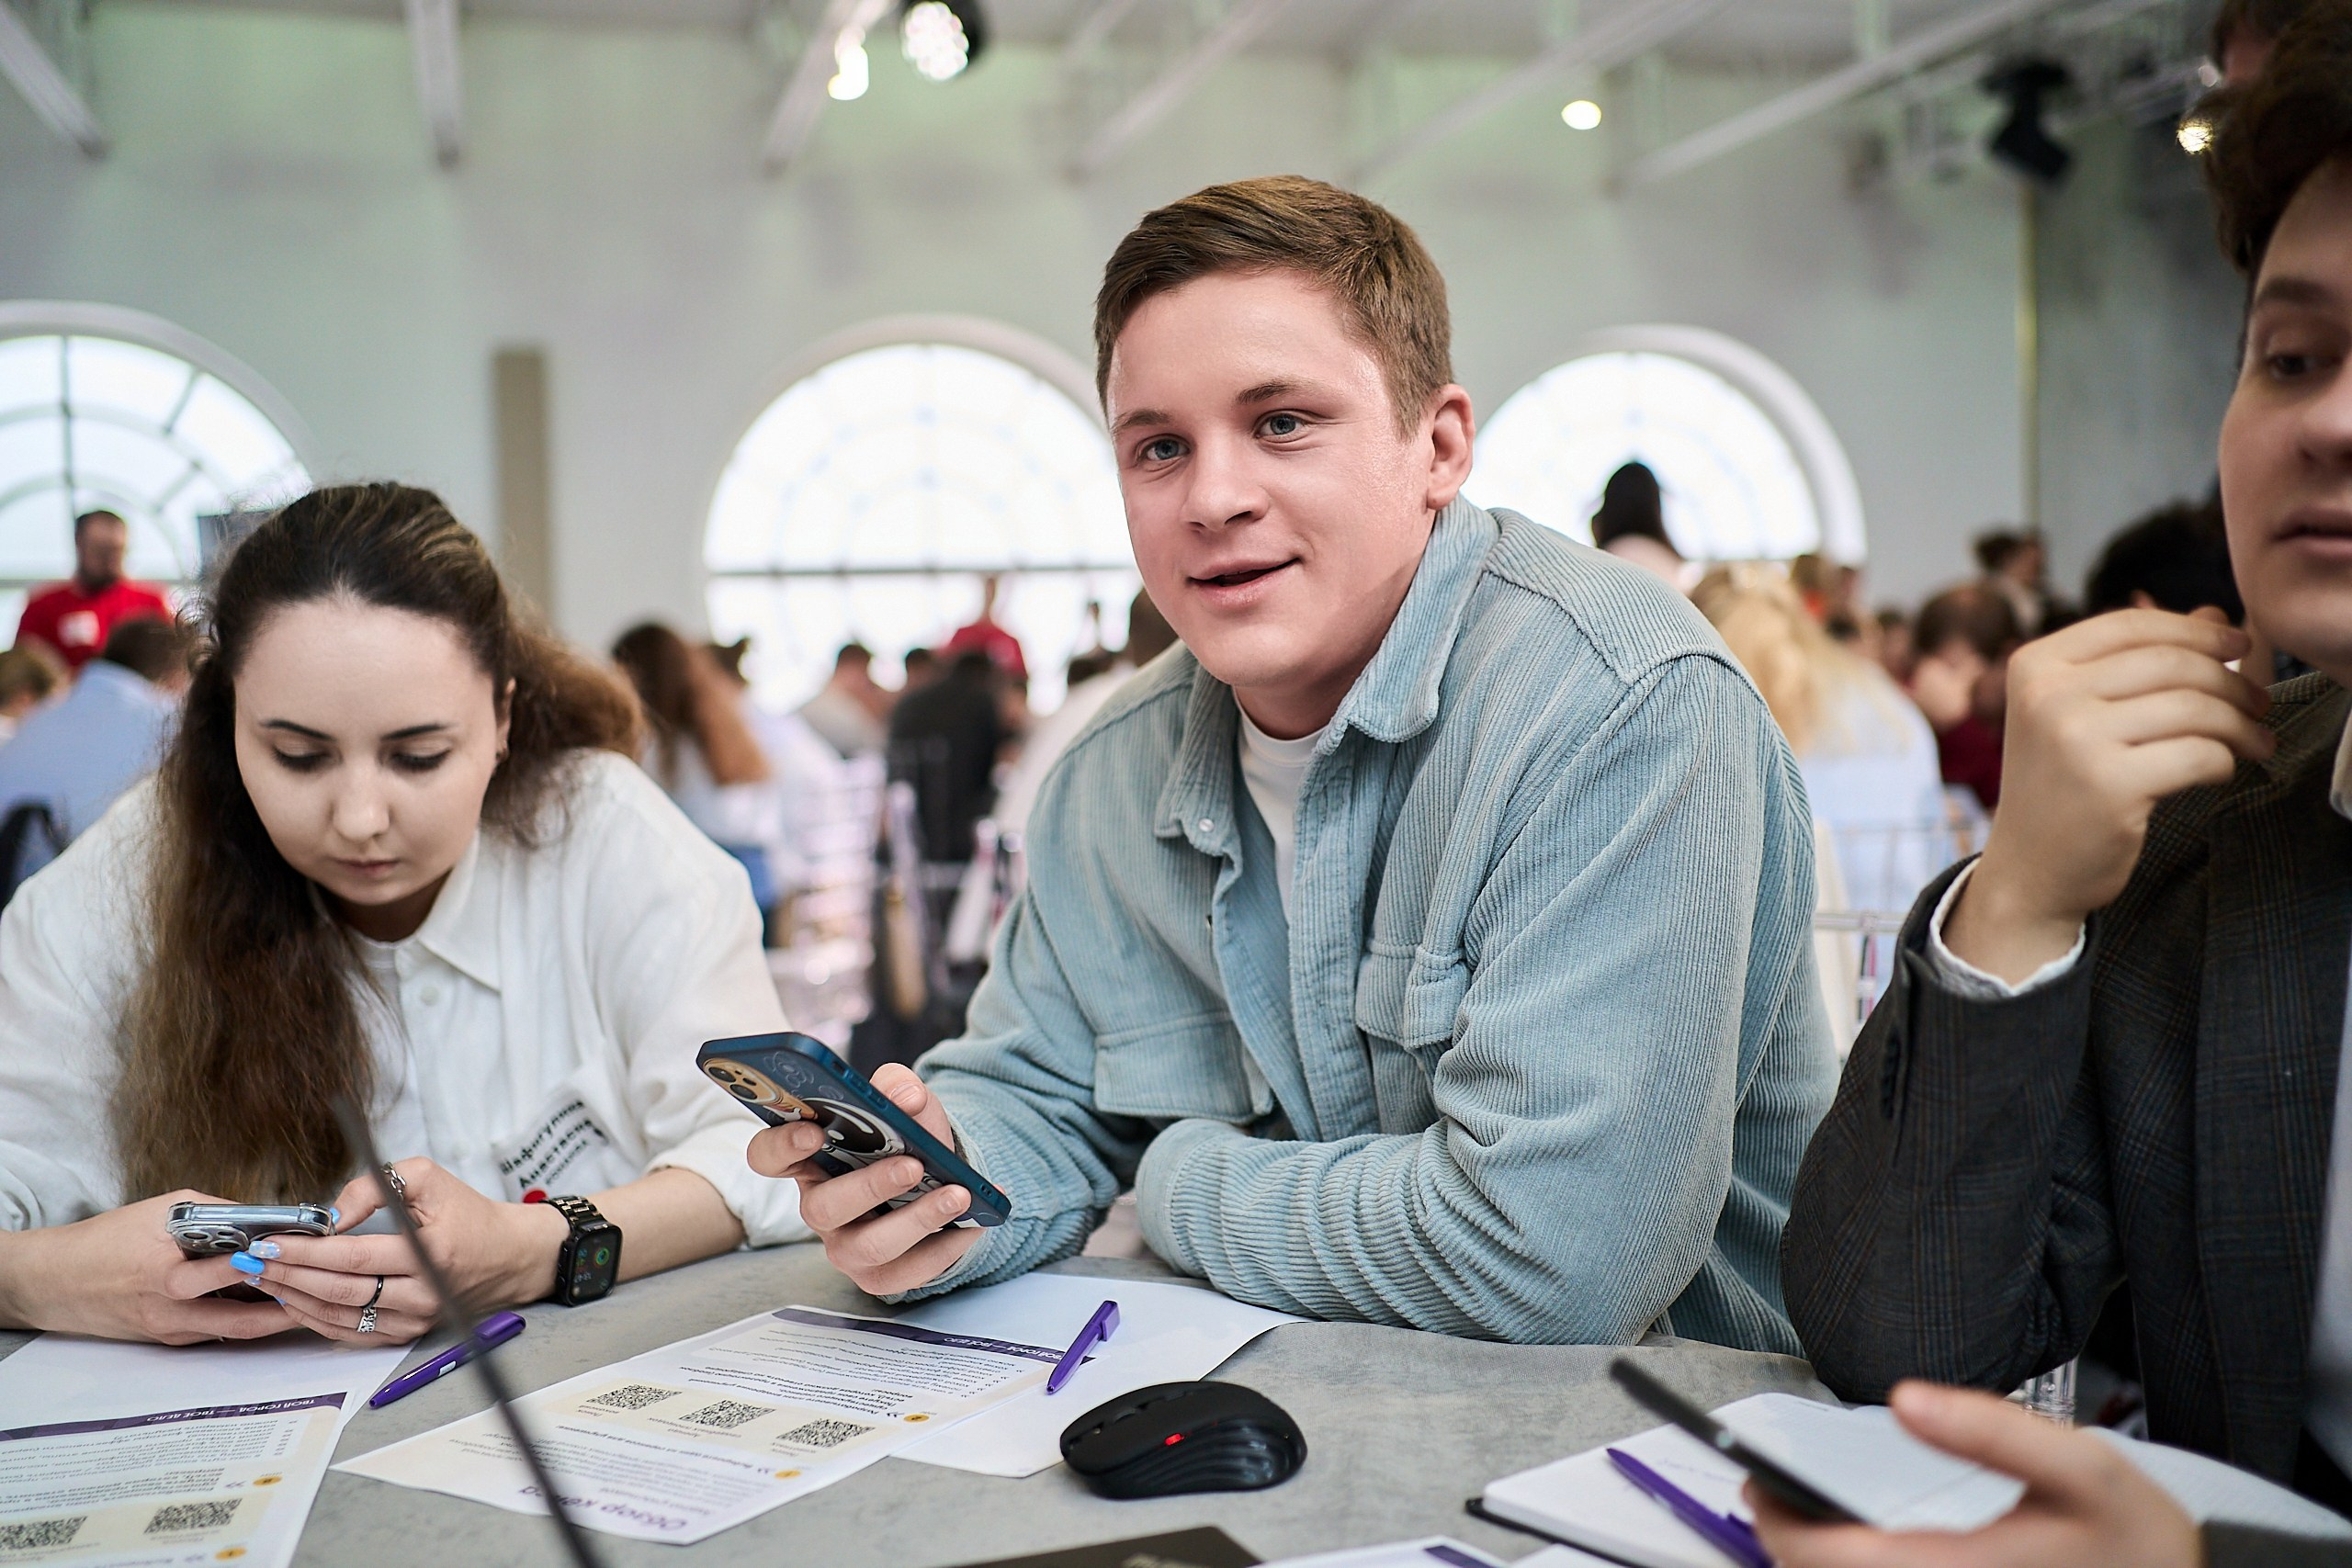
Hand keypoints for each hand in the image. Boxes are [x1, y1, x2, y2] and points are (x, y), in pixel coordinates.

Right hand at [0, 1191, 294, 1343]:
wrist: (56, 1280)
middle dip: (286, 1307)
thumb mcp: (162, 1210)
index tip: (303, 1251)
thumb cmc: (108, 1239)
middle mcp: (170, 1308)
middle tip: (321, 1292)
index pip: (226, 1271)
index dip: (267, 1263)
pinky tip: (272, 1304)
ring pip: (236, 1331)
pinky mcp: (170, 1339)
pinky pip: (218, 1331)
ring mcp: (171, 1329)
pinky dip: (246, 1318)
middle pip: (242, 1319)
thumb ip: (215, 1212)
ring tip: (309, 1299)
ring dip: (273, 1317)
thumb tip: (264, 1215)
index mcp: (165, 1271)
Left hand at [233, 1158, 566, 1344]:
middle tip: (251, 1260)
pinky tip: (292, 1300)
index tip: (268, 1242)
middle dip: (289, 1274)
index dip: (306, 1251)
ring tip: (262, 1278)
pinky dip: (316, 1319)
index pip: (354, 1256)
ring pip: (342, 1315)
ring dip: (295, 1298)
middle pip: (341, 1290)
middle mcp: (423, 1293)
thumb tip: (330, 1215)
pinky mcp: (408, 1333)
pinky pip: (352, 1332)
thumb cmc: (468, 1213)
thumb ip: (376, 1185)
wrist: (510, 1256)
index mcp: (431, 1253)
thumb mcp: (429, 1177)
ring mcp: (415, 1319)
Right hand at [746, 1064, 981, 1295]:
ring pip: (869, 1245)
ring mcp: (847, 1247)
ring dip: (917, 1219)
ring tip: (957, 1194)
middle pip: (824, 1207)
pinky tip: (973, 1224)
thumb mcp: (901, 1104)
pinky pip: (908, 1272)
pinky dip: (946, 1247)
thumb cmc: (904, 1140)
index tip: (813, 1132)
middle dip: (869, 1185)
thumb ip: (898, 1087)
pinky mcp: (881, 1276)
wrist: (938, 1180)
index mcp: (810, 1160)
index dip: (782, 1146)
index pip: (768, 1156)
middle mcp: (821, 1207)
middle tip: (913, 1165)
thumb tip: (907, 1096)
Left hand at [1747, 1381, 2201, 1567]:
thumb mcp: (2084, 1466)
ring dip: (1820, 1565)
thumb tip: (1907, 1399)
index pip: (1839, 1564)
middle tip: (1766, 1491)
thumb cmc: (2139, 1540)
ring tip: (1798, 1515)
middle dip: (1789, 1546)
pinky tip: (1854, 1548)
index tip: (1756, 1483)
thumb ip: (1993, 1428)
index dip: (1783, 1527)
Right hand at [1948, 609, 2273, 982]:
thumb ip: (2140, 660)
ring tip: (2254, 741)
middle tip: (2257, 704)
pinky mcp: (2109, 785)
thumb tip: (2214, 616)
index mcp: (2034, 666)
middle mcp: (2047, 695)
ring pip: (2192, 708)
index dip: (2195, 630)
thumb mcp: (2080, 711)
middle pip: (2171, 663)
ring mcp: (2074, 739)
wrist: (2029, 869)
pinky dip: (2224, 762)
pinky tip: (2219, 771)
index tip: (2239, 643)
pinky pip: (2199, 755)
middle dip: (2230, 680)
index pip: (2133, 625)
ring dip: (2239, 724)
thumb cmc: (2061, 786)